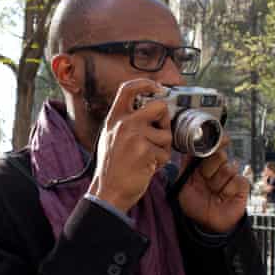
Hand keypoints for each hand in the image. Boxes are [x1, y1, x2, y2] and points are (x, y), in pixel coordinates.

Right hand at [87, 79, 171, 212]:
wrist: (108, 191)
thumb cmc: (112, 167)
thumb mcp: (111, 137)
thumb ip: (126, 121)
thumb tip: (151, 110)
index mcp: (114, 118)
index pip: (128, 88)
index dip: (146, 83)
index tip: (157, 87)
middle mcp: (124, 123)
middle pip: (159, 106)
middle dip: (165, 121)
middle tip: (158, 134)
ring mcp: (134, 136)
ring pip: (166, 135)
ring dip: (163, 149)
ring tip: (147, 158)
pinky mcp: (145, 151)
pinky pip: (165, 153)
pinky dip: (160, 163)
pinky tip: (147, 167)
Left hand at [176, 135, 249, 232]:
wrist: (206, 224)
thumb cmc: (194, 205)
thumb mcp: (183, 185)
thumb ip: (186, 167)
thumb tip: (188, 149)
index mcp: (204, 165)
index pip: (210, 148)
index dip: (214, 143)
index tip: (216, 140)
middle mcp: (218, 168)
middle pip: (219, 155)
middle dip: (209, 168)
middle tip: (205, 180)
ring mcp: (231, 176)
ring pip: (227, 169)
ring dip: (218, 183)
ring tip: (214, 192)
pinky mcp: (241, 186)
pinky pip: (237, 181)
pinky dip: (228, 190)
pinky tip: (224, 197)